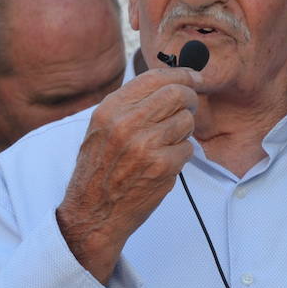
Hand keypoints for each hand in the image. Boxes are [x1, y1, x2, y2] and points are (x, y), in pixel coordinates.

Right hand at [57, 66, 201, 282]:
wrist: (92, 213)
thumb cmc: (99, 171)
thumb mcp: (102, 129)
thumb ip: (130, 105)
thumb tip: (169, 83)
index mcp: (110, 109)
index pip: (155, 78)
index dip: (181, 74)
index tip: (193, 76)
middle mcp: (127, 123)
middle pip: (177, 94)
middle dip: (190, 99)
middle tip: (190, 107)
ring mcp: (147, 145)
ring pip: (186, 121)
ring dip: (183, 131)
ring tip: (166, 143)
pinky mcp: (163, 166)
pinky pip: (188, 148)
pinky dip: (181, 155)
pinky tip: (163, 163)